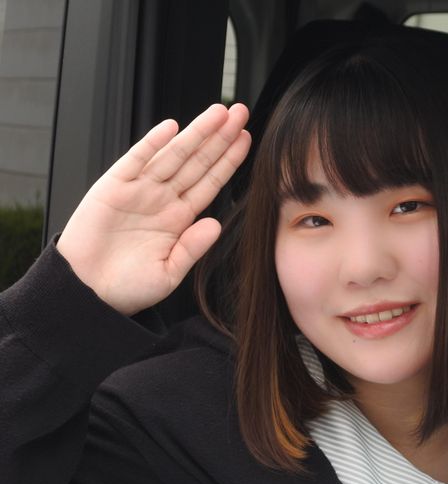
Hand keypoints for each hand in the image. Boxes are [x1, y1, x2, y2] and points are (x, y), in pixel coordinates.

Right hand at [57, 103, 250, 314]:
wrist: (88, 292)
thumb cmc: (128, 287)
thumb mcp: (169, 273)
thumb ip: (192, 248)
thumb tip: (216, 225)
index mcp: (179, 219)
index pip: (210, 183)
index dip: (228, 161)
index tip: (246, 139)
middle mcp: (162, 199)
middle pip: (197, 162)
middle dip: (219, 137)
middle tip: (240, 112)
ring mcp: (138, 191)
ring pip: (173, 155)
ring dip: (195, 133)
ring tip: (218, 113)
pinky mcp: (112, 188)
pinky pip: (135, 160)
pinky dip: (152, 144)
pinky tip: (171, 127)